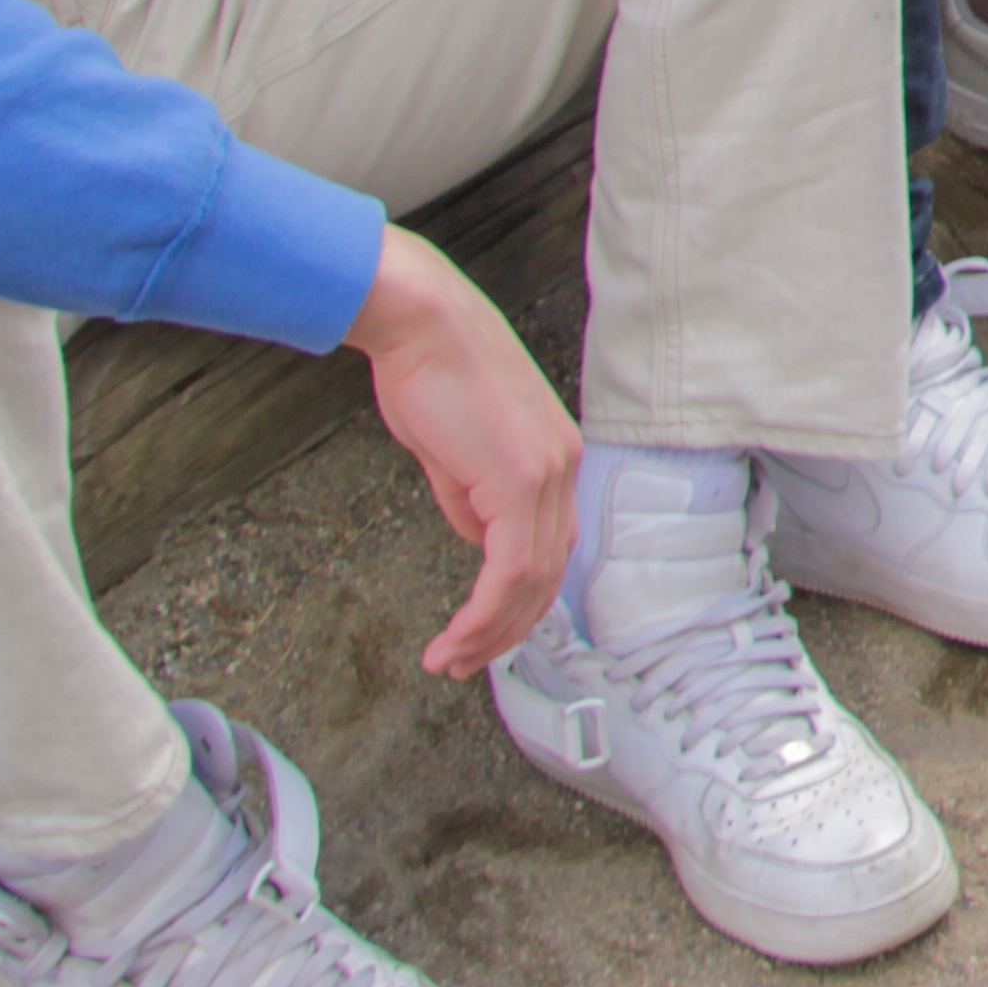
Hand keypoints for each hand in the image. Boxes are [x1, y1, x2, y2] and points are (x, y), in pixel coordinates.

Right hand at [349, 228, 577, 678]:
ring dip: (489, 631)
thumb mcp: (457, 451)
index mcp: (557, 457)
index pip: (553, 546)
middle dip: (507, 628)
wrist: (423, 323)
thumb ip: (473, 498)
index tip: (484, 633)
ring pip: (532, 579)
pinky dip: (483, 612)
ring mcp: (547, 472)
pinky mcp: (518, 478)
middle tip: (464, 663)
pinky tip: (455, 638)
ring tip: (450, 661)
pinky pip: (509, 567)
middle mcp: (564, 466)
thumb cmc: (431, 375)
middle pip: (548, 572)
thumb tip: (477, 540)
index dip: (522, 599)